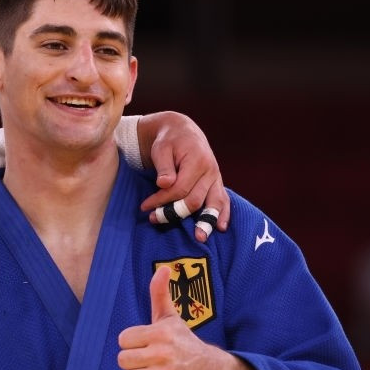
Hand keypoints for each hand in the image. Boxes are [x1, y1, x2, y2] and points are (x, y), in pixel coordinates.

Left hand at [116, 265, 226, 369]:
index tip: (146, 343)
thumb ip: (160, 294)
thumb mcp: (170, 317)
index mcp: (160, 333)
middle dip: (134, 361)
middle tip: (150, 359)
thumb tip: (163, 268)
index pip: (123, 340)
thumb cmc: (181, 340)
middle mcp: (163, 353)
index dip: (132, 343)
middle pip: (123, 360)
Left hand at [137, 111, 230, 242]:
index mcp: (197, 161)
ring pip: (214, 203)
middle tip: (155, 219)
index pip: (180, 188)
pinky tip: (220, 227)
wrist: (182, 132)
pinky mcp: (216, 183)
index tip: (145, 206)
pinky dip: (223, 214)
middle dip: (174, 212)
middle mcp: (210, 171)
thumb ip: (164, 166)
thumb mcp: (162, 148)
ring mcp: (215, 178)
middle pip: (194, 199)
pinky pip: (223, 200)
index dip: (161, 200)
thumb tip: (164, 183)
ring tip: (199, 237)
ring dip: (206, 221)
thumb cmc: (168, 141)